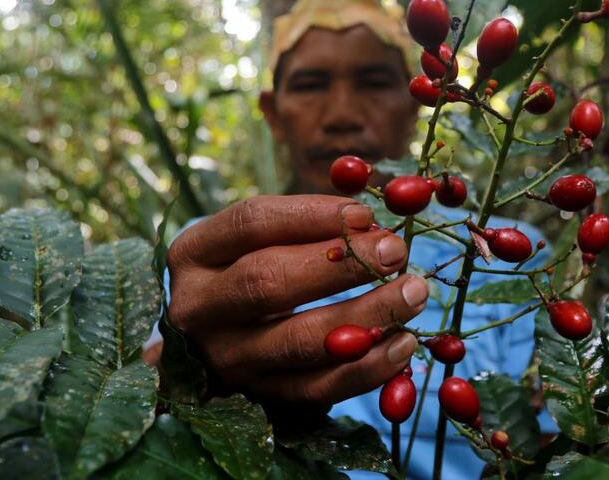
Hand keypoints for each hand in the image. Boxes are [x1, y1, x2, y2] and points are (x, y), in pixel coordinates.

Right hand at [166, 195, 427, 404]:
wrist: (210, 344)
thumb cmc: (243, 270)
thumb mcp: (252, 241)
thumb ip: (300, 226)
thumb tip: (369, 219)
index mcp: (194, 253)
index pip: (251, 223)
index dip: (312, 214)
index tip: (365, 212)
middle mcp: (199, 307)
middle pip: (269, 280)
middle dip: (341, 263)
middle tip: (395, 250)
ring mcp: (226, 358)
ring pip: (300, 339)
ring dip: (366, 315)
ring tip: (413, 292)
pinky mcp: (257, 396)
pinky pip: (317, 388)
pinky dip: (366, 369)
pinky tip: (403, 344)